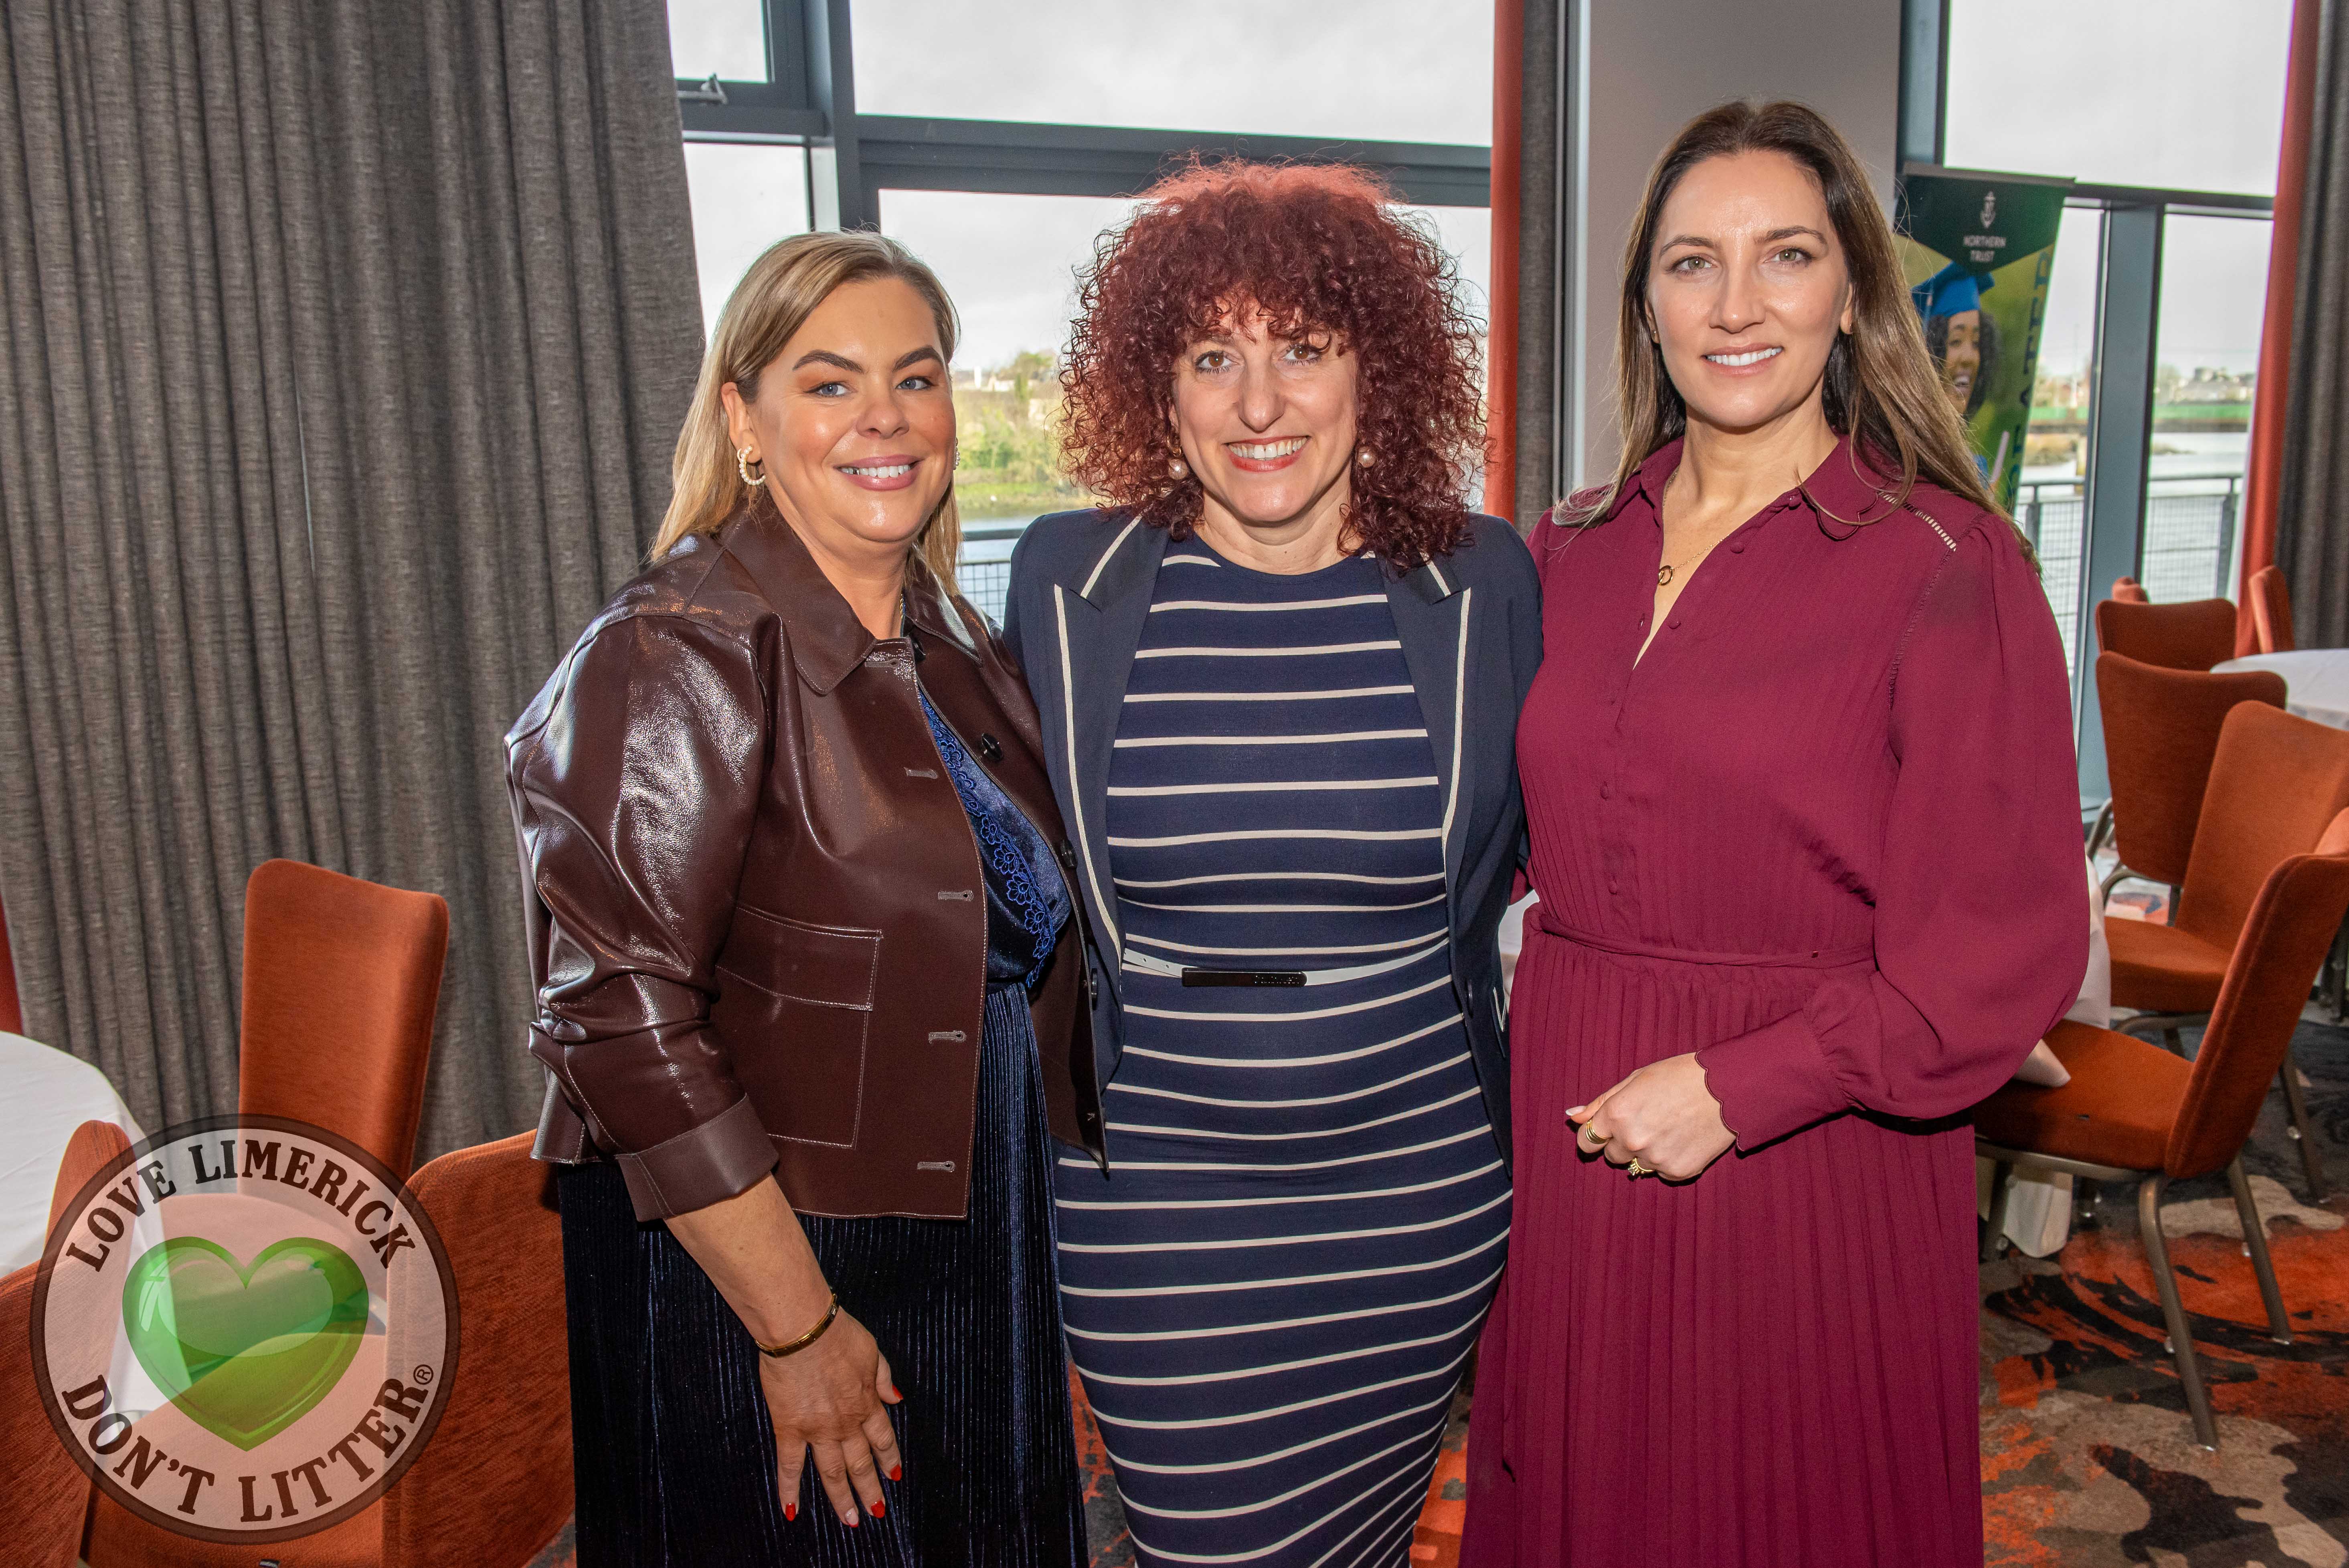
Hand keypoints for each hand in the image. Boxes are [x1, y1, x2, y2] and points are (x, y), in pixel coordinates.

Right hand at [759, 1309, 903, 1527]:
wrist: (803, 1329)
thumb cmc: (836, 1332)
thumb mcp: (872, 1350)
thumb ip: (884, 1377)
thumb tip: (897, 1398)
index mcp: (867, 1402)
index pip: (883, 1439)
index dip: (890, 1459)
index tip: (896, 1477)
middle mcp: (846, 1423)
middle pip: (861, 1463)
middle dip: (871, 1489)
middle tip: (876, 1511)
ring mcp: (818, 1429)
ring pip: (833, 1472)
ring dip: (842, 1498)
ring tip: (849, 1520)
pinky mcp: (790, 1428)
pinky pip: (790, 1466)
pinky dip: (789, 1490)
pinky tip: (792, 1510)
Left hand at [1568, 1053, 1734, 1181]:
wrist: (1726, 1088)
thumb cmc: (1679, 1077)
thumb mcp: (1635, 1080)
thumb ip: (1600, 1103)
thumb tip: (1572, 1116)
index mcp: (1617, 1115)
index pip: (1586, 1142)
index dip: (1594, 1136)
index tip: (1603, 1133)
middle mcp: (1632, 1141)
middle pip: (1611, 1155)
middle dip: (1622, 1142)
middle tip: (1648, 1121)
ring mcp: (1655, 1160)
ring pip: (1637, 1165)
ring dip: (1647, 1151)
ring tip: (1669, 1127)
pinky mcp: (1678, 1172)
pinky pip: (1662, 1172)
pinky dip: (1668, 1160)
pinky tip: (1683, 1139)